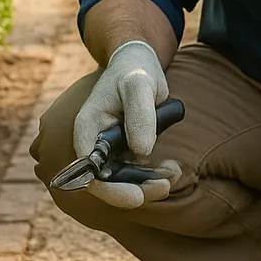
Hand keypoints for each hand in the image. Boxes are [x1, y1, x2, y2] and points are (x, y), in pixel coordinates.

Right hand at [74, 40, 171, 207]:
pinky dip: (154, 175)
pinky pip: (134, 173)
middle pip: (106, 184)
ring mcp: (107, 150)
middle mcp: (92, 144)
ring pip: (123, 182)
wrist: (138, 64)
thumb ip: (140, 116)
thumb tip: (141, 152)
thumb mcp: (139, 85)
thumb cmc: (135, 71)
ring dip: (148, 184)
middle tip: (165, 186)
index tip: (138, 195)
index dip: (111, 189)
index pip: (89, 172)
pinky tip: (172, 168)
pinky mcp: (122, 151)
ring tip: (174, 172)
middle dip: (135, 191)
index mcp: (86, 129)